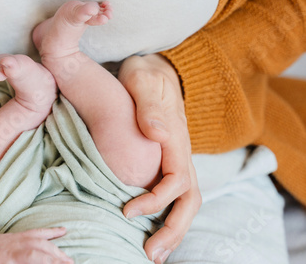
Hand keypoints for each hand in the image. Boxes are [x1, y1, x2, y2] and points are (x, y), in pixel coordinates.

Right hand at [0, 228, 73, 263]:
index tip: (64, 231)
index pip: (36, 234)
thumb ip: (17, 243)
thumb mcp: (1, 244)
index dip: (51, 232)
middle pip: (40, 247)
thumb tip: (35, 247)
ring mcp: (8, 256)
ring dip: (50, 260)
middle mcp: (13, 246)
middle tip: (70, 261)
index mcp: (13, 239)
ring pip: (34, 256)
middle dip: (56, 254)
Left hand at [118, 54, 201, 263]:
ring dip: (172, 230)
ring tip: (152, 253)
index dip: (156, 201)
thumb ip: (149, 105)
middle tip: (150, 254)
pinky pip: (174, 196)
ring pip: (186, 202)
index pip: (176, 181)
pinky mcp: (169, 163)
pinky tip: (150, 231)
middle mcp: (181, 154)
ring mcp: (177, 160)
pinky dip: (166, 217)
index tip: (127, 210)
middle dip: (173, 229)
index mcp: (177, 139)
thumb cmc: (145, 76)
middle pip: (189, 200)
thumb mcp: (143, 80)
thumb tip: (155, 133)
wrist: (156, 71)